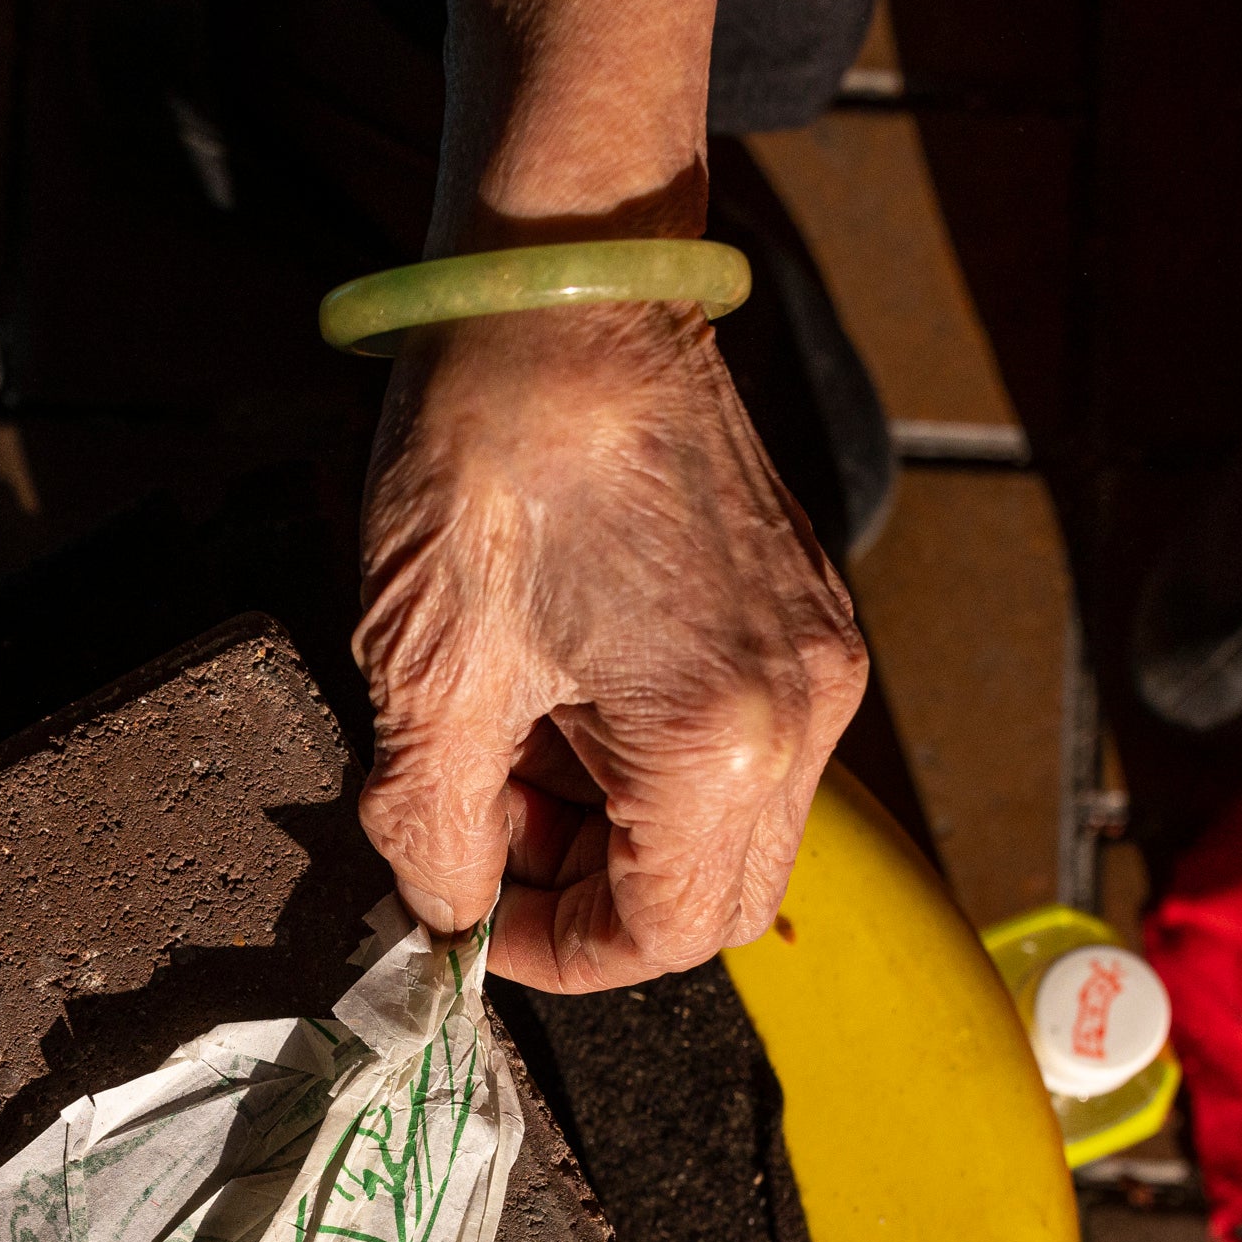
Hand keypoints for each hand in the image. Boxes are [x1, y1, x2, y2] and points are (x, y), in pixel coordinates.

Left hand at [347, 0, 864, 992]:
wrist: (564, 289)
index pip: (663, 936)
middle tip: (473, 827)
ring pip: (724, 822)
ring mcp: (815, 655)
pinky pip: (735, 742)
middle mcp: (804, 711)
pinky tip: (552, 693)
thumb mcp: (427, 673)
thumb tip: (447, 907)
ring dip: (606, 823)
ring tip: (497, 748)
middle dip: (584, 891)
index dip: (552, 951)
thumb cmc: (494, 458)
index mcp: (725, 743)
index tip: (464, 917)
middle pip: (711, 895)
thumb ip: (433, 829)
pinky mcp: (798, 609)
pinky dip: (640, 756)